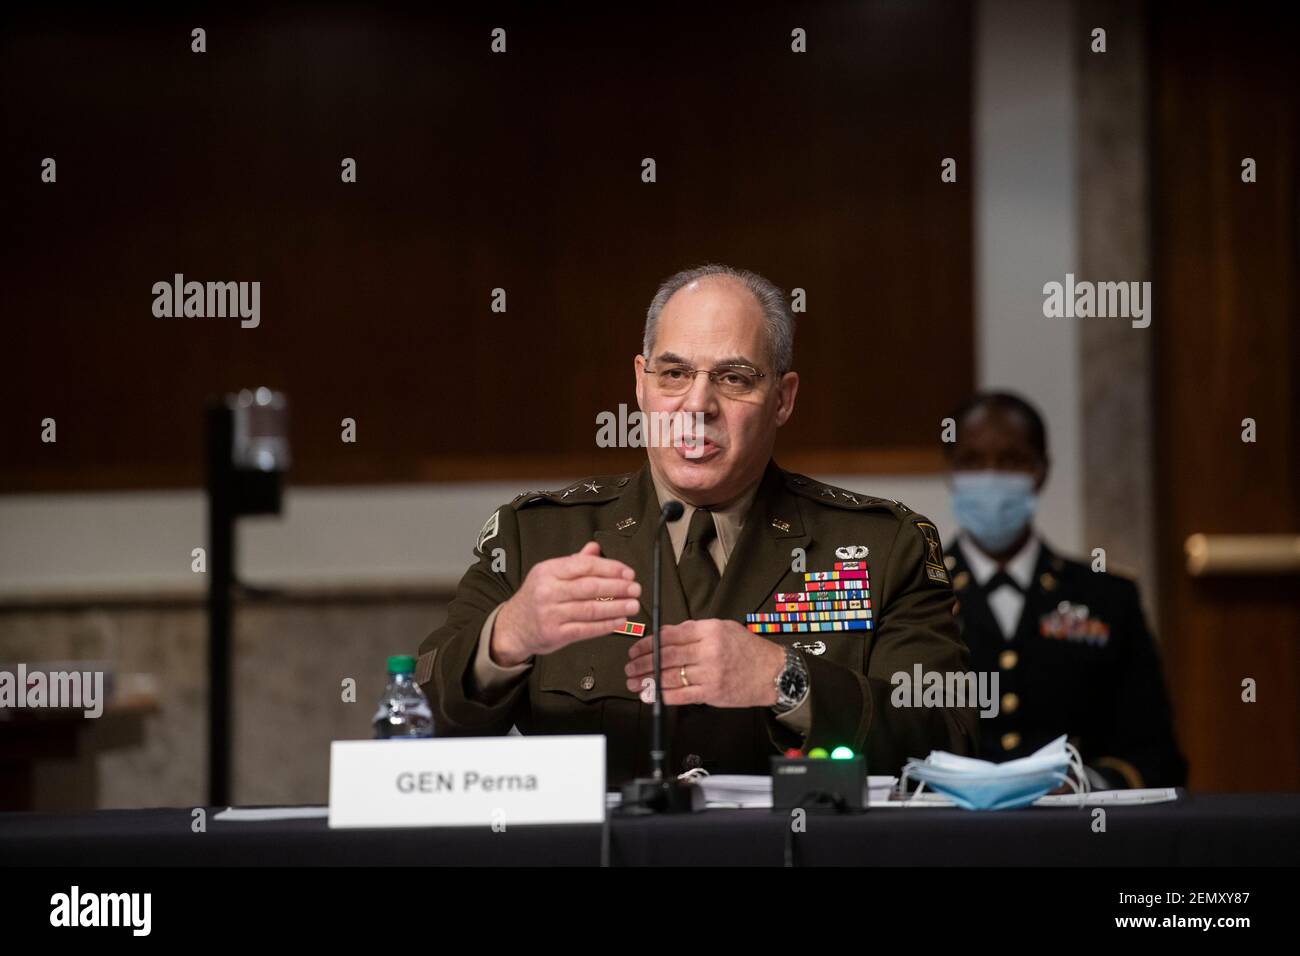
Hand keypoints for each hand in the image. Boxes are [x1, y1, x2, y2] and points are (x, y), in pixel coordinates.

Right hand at [491, 542, 640, 666]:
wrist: (512, 627)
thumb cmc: (534, 598)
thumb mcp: (549, 574)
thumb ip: (574, 562)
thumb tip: (595, 548)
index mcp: (548, 571)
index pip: (584, 565)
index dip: (610, 568)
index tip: (627, 572)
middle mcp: (548, 591)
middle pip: (589, 586)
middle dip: (617, 587)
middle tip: (635, 588)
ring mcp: (550, 613)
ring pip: (590, 609)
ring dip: (616, 607)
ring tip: (632, 605)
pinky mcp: (555, 634)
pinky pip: (586, 629)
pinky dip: (605, 625)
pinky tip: (618, 621)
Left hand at [623, 619, 786, 706]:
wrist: (772, 673)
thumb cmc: (747, 650)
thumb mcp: (723, 628)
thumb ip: (693, 630)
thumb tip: (664, 635)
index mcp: (709, 631)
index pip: (670, 635)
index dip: (648, 643)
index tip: (636, 649)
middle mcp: (709, 650)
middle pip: (665, 656)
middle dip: (642, 663)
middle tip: (629, 667)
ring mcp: (710, 673)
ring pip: (670, 676)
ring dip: (647, 680)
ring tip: (634, 682)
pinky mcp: (712, 692)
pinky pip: (681, 694)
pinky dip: (662, 695)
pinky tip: (651, 695)